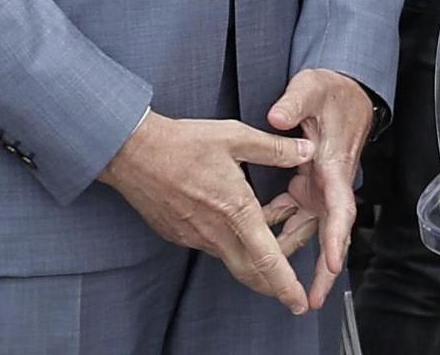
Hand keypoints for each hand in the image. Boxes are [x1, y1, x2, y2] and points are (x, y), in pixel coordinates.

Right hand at [97, 112, 317, 313]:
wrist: (131, 152)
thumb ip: (275, 148)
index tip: (299, 303)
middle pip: (250, 272)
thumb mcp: (236, 137)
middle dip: (275, 283)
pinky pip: (213, 246)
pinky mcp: (178, 234)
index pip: (266, 259)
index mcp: (235, 210)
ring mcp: (194, 236)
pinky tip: (241, 213)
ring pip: (233, 257)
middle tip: (293, 282)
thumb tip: (308, 150)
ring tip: (278, 216)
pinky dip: (234, 239)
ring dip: (258, 250)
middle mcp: (214, 232)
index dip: (286, 284)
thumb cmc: (182, 143)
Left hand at [267, 69, 376, 310]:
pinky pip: (293, 215)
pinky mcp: (308, 185)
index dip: (337, 237)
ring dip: (299, 257)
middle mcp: (330, 182)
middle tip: (311, 298)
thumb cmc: (330, 92)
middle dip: (324, 268)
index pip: (340, 206)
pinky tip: (260, 242)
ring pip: (312, 230)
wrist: (344, 92)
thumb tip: (276, 117)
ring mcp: (320, 186)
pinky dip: (279, 231)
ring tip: (285, 287)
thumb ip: (294, 103)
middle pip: (332, 232)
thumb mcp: (311, 88)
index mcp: (334, 163)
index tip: (334, 263)